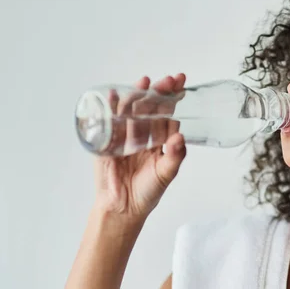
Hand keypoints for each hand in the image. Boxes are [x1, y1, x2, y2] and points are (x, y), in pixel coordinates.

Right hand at [92, 74, 186, 224]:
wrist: (122, 208)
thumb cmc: (146, 192)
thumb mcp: (165, 174)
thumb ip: (174, 156)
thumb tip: (180, 137)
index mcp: (160, 140)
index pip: (168, 114)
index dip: (174, 99)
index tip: (181, 85)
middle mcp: (143, 134)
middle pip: (151, 107)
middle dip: (160, 92)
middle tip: (169, 80)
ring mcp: (125, 136)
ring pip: (132, 110)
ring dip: (137, 94)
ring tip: (145, 81)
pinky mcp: (108, 141)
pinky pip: (109, 121)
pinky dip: (111, 107)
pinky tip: (115, 94)